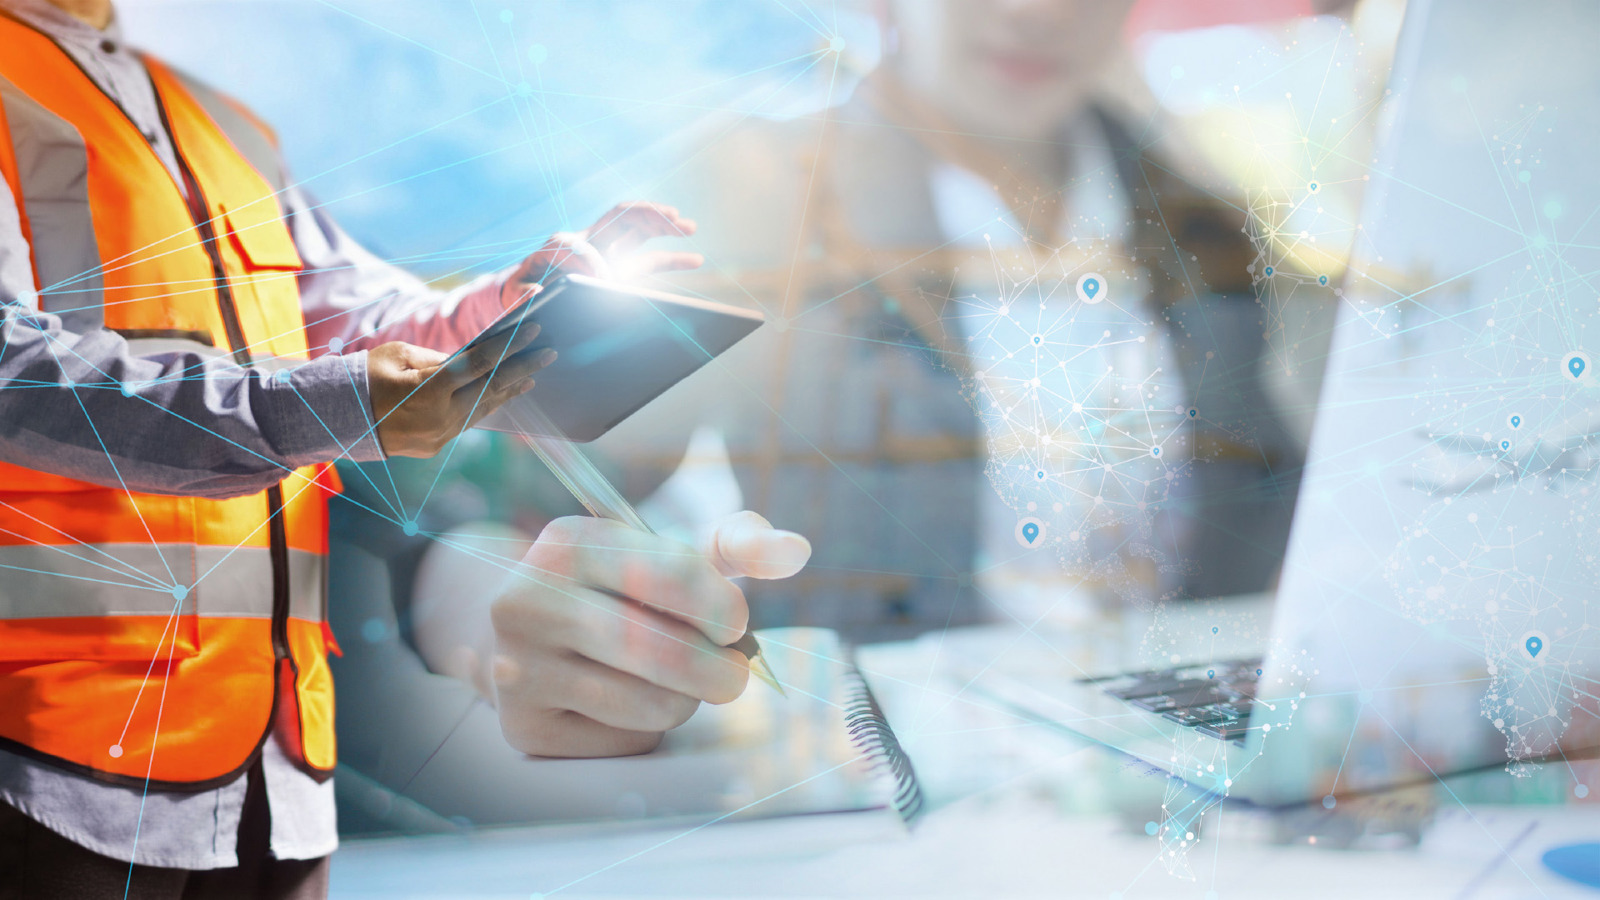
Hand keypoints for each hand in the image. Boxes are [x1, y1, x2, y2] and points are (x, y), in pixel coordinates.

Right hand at [368, 326, 555, 457]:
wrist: (337, 419)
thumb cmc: (365, 377)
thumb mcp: (400, 355)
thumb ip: (440, 360)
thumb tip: (473, 362)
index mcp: (429, 390)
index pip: (480, 364)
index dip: (510, 347)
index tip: (534, 331)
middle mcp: (440, 417)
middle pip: (491, 388)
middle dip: (522, 369)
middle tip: (549, 354)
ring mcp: (440, 436)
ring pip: (484, 409)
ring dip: (509, 391)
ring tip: (532, 376)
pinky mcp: (437, 445)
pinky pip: (469, 422)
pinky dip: (487, 406)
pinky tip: (503, 395)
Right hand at [489, 511, 810, 757]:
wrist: (525, 632)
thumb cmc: (616, 588)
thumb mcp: (665, 552)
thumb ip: (734, 544)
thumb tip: (795, 551)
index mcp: (568, 544)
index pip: (672, 575)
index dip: (724, 607)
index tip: (735, 624)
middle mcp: (527, 602)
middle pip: (663, 651)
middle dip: (721, 670)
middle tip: (732, 672)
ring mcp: (518, 668)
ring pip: (651, 704)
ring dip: (687, 700)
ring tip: (674, 680)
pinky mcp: (524, 726)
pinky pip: (626, 739)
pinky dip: (649, 727)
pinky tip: (627, 700)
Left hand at [500, 201, 703, 307]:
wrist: (526, 295)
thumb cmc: (521, 293)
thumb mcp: (517, 295)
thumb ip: (524, 293)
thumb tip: (536, 293)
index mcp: (558, 246)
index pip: (578, 244)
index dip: (590, 261)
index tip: (602, 282)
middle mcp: (588, 241)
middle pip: (620, 216)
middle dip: (647, 214)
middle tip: (674, 218)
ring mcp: (609, 253)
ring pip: (640, 229)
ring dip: (665, 225)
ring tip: (690, 226)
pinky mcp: (623, 270)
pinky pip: (651, 260)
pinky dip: (673, 258)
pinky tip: (697, 259)